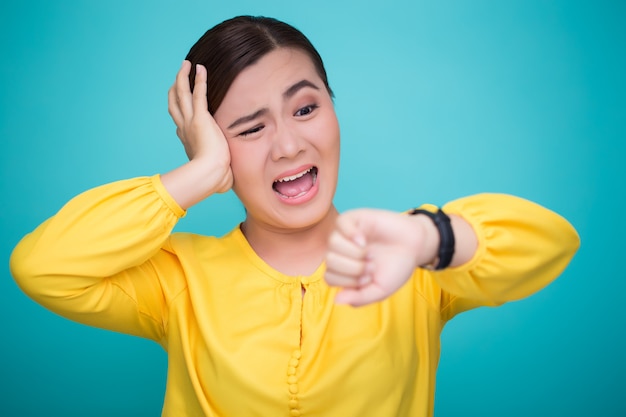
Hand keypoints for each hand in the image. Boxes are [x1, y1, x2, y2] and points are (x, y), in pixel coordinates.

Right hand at [167, 60, 232, 192]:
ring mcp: (190, 122)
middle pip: (174, 103)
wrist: (211, 174)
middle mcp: (184, 128)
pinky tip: (199, 67)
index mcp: (187, 141)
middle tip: (179, 75)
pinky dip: (198, 80)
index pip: (179, 122)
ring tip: (185, 64)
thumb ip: (218, 174)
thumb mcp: (214, 173)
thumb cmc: (214, 179)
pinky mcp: (200, 118)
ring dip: (182, 77)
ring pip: (181, 94)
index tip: (180, 103)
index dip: (178, 111)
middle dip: (175, 88)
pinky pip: (198, 93)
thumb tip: (225, 185)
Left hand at [325, 209, 438, 306]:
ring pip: (333, 244)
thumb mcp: (380, 290)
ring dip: (354, 253)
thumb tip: (336, 300)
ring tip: (370, 254)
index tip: (370, 279)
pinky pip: (341, 224)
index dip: (349, 282)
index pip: (330, 278)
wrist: (415, 246)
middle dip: (353, 268)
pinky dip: (351, 234)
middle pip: (330, 261)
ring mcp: (346, 234)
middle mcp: (340, 251)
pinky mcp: (354, 218)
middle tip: (372, 266)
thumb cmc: (396, 267)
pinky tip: (363, 240)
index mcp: (343, 270)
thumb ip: (359, 298)